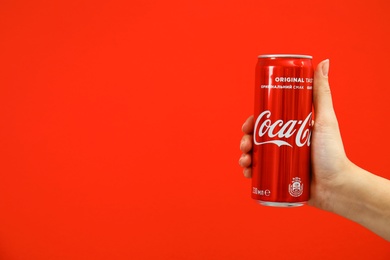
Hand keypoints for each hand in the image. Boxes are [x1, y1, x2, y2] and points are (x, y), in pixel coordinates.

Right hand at [239, 60, 350, 210]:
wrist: (336, 187)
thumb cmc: (333, 153)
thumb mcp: (324, 120)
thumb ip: (321, 93)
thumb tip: (323, 62)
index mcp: (290, 129)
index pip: (266, 121)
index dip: (253, 122)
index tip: (248, 125)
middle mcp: (283, 143)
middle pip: (257, 138)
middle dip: (246, 140)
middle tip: (246, 144)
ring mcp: (280, 161)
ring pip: (254, 155)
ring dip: (244, 156)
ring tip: (246, 161)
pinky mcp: (278, 179)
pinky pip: (259, 175)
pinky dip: (249, 172)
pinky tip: (247, 173)